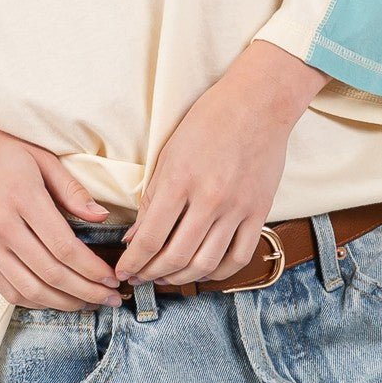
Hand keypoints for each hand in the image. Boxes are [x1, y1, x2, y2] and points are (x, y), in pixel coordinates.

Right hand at [0, 116, 123, 309]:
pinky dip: (36, 302)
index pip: (64, 246)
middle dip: (87, 291)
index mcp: (22, 198)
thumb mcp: (39, 158)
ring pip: (30, 289)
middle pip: (50, 273)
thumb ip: (71, 189)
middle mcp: (2, 227)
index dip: (92, 268)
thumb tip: (101, 217)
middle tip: (112, 298)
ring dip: (64, 303)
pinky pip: (8, 291)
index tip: (113, 276)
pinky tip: (57, 300)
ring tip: (89, 304)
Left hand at [114, 42, 329, 286]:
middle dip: (150, 274)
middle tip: (138, 278)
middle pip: (175, 256)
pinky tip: (202, 272)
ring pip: (205, 264)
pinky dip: (218, 273)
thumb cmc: (208, 121)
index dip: (132, 262)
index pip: (149, 238)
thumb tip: (134, 238)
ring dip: (180, 278)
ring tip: (165, 278)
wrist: (258, 103)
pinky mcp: (259, 212)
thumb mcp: (169, 153)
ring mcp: (237, 208)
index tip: (122, 271)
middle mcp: (209, 199)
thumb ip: (152, 198)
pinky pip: (239, 257)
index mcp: (180, 180)